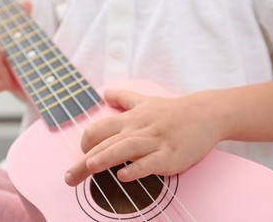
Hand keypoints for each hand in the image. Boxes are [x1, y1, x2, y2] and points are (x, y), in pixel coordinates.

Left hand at [65, 89, 225, 185]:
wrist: (204, 113)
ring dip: (106, 158)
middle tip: (68, 178)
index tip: (81, 154)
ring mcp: (154, 141)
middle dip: (84, 161)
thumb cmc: (171, 110)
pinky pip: (151, 162)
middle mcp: (138, 129)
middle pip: (106, 143)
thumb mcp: (145, 100)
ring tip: (89, 167)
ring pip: (125, 149)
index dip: (85, 142)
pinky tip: (124, 176)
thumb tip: (106, 93)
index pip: (99, 128)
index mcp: (129, 119)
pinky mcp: (170, 155)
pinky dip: (137, 169)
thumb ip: (123, 97)